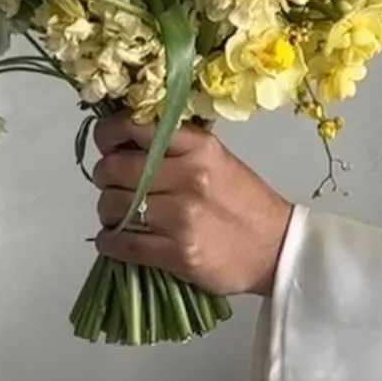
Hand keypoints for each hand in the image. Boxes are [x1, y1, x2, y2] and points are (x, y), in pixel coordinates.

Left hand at [93, 115, 293, 298]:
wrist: (277, 248)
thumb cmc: (243, 201)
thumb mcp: (216, 158)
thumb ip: (174, 147)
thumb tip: (122, 142)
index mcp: (198, 146)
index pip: (133, 127)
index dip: (107, 135)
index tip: (106, 143)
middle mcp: (189, 176)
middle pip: (114, 169)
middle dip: (104, 178)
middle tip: (113, 186)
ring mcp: (183, 216)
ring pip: (112, 206)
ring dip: (107, 212)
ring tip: (120, 216)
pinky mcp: (179, 253)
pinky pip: (123, 244)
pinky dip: (110, 242)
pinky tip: (115, 241)